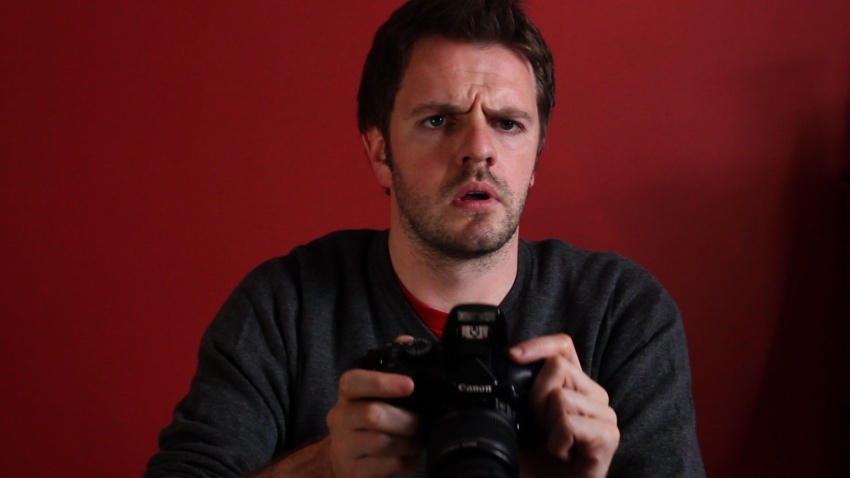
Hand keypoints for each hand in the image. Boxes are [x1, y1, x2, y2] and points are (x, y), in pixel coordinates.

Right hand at [325, 345, 421, 477]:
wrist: (347, 461)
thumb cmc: (368, 422)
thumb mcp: (376, 394)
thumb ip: (393, 366)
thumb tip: (406, 341)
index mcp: (348, 394)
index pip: (354, 382)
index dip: (381, 382)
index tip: (409, 385)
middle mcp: (340, 418)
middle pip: (372, 414)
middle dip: (406, 419)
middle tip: (422, 423)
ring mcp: (343, 447)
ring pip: (381, 442)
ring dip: (408, 442)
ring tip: (418, 441)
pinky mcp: (352, 472)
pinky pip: (383, 466)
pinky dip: (404, 462)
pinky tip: (410, 459)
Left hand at [510, 334, 618, 477]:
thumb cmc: (536, 459)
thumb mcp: (521, 416)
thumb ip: (523, 387)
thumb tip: (512, 357)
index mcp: (574, 385)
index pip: (563, 345)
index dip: (538, 346)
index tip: (514, 356)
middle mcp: (593, 395)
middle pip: (557, 367)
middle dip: (535, 397)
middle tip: (540, 428)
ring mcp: (604, 415)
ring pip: (561, 396)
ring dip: (547, 426)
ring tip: (554, 444)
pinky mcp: (609, 436)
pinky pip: (569, 423)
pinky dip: (557, 442)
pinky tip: (563, 455)